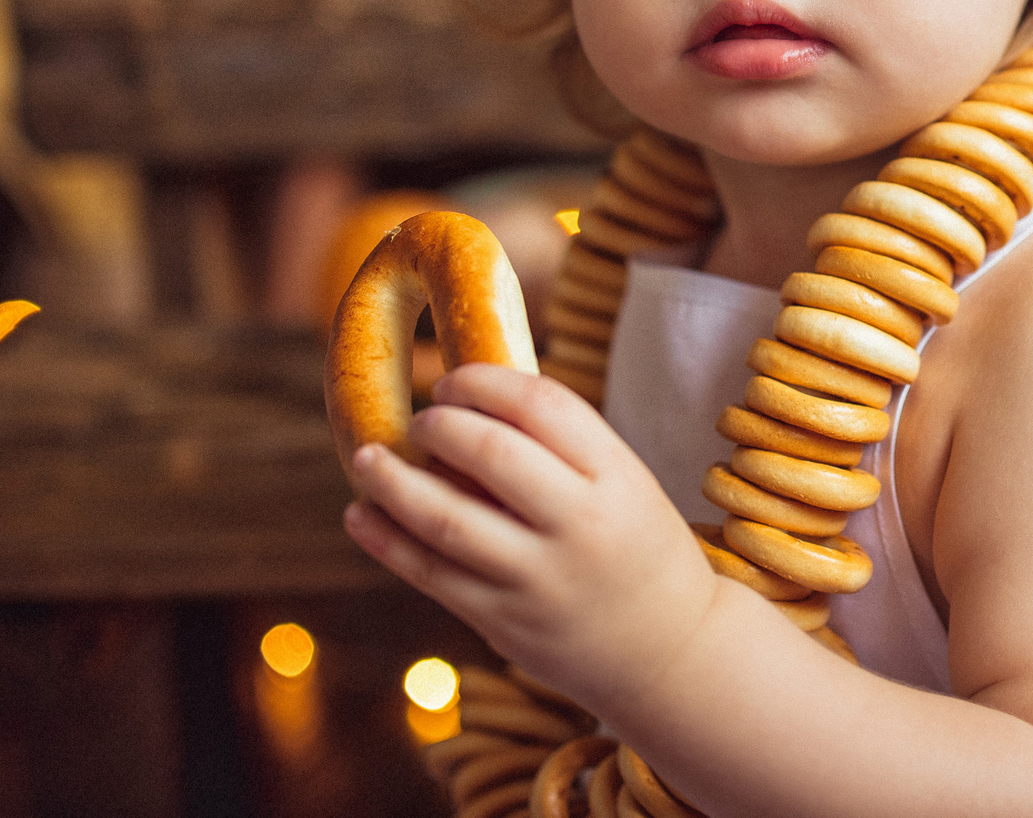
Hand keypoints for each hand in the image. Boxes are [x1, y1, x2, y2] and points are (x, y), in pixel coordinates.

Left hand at [342, 363, 723, 714]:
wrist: (671, 651)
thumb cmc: (638, 550)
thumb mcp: (626, 485)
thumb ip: (563, 450)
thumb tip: (471, 403)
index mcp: (618, 476)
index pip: (543, 404)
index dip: (485, 382)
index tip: (454, 381)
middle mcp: (580, 525)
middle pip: (492, 452)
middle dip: (440, 425)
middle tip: (421, 419)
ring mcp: (539, 578)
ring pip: (446, 518)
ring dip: (394, 481)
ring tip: (368, 457)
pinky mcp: (505, 622)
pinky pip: (431, 575)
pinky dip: (387, 540)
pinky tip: (361, 514)